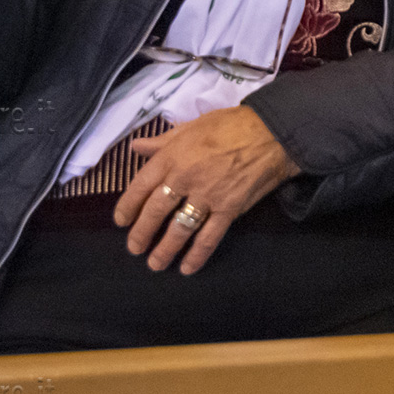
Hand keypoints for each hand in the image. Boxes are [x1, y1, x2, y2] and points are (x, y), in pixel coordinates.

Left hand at [114, 107, 296, 274]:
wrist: (272, 133)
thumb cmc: (231, 125)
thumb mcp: (192, 126)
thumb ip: (162, 141)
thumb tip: (136, 147)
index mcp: (172, 156)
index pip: (141, 186)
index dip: (127, 206)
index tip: (121, 221)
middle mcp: (185, 178)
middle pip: (156, 211)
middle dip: (142, 233)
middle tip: (134, 248)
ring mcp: (207, 196)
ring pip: (179, 229)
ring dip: (165, 250)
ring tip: (155, 264)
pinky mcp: (229, 210)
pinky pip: (209, 238)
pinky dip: (197, 255)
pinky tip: (188, 268)